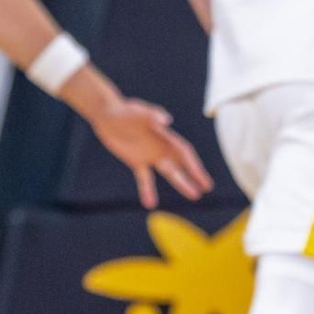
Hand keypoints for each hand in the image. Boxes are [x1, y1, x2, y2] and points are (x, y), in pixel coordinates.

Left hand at [91, 96, 214, 209]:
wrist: (107, 114)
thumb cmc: (124, 110)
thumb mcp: (137, 112)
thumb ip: (152, 115)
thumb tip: (168, 120)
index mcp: (164, 135)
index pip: (183, 152)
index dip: (194, 165)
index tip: (203, 178)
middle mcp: (160, 146)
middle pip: (181, 163)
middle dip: (194, 175)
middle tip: (206, 189)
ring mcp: (150, 154)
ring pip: (169, 171)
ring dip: (181, 183)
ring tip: (193, 196)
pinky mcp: (136, 161)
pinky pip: (145, 178)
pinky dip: (148, 190)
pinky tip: (150, 203)